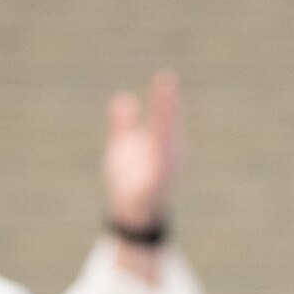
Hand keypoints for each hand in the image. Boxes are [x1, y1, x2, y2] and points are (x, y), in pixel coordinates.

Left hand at [103, 71, 180, 233]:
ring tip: (166, 98)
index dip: (166, 98)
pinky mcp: (155, 188)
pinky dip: (158, 159)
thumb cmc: (131, 181)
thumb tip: (123, 99)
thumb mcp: (124, 148)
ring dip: (166, 122)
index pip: (165, 116)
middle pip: (168, 125)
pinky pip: (156, 172)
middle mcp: (170, 154)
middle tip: (168, 81)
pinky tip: (160, 147)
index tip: (167, 77)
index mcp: (165, 142)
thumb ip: (124, 126)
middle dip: (168, 105)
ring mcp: (165, 171)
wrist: (132, 216)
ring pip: (165, 143)